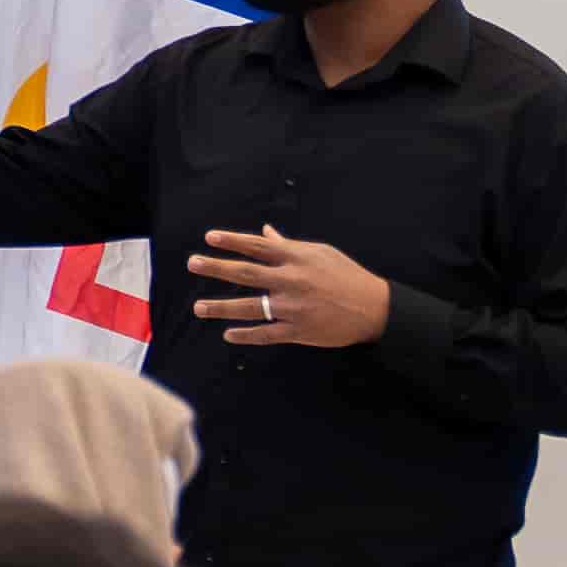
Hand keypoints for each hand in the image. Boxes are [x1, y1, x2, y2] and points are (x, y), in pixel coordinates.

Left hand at [183, 225, 391, 348]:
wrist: (373, 308)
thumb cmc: (345, 275)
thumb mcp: (319, 253)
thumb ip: (287, 245)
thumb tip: (265, 231)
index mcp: (297, 258)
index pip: (257, 246)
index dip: (232, 240)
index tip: (209, 237)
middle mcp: (292, 281)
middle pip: (246, 273)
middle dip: (216, 268)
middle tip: (193, 263)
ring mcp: (294, 308)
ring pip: (250, 307)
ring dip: (221, 307)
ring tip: (198, 307)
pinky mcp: (299, 331)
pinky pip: (266, 334)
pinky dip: (245, 335)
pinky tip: (228, 334)